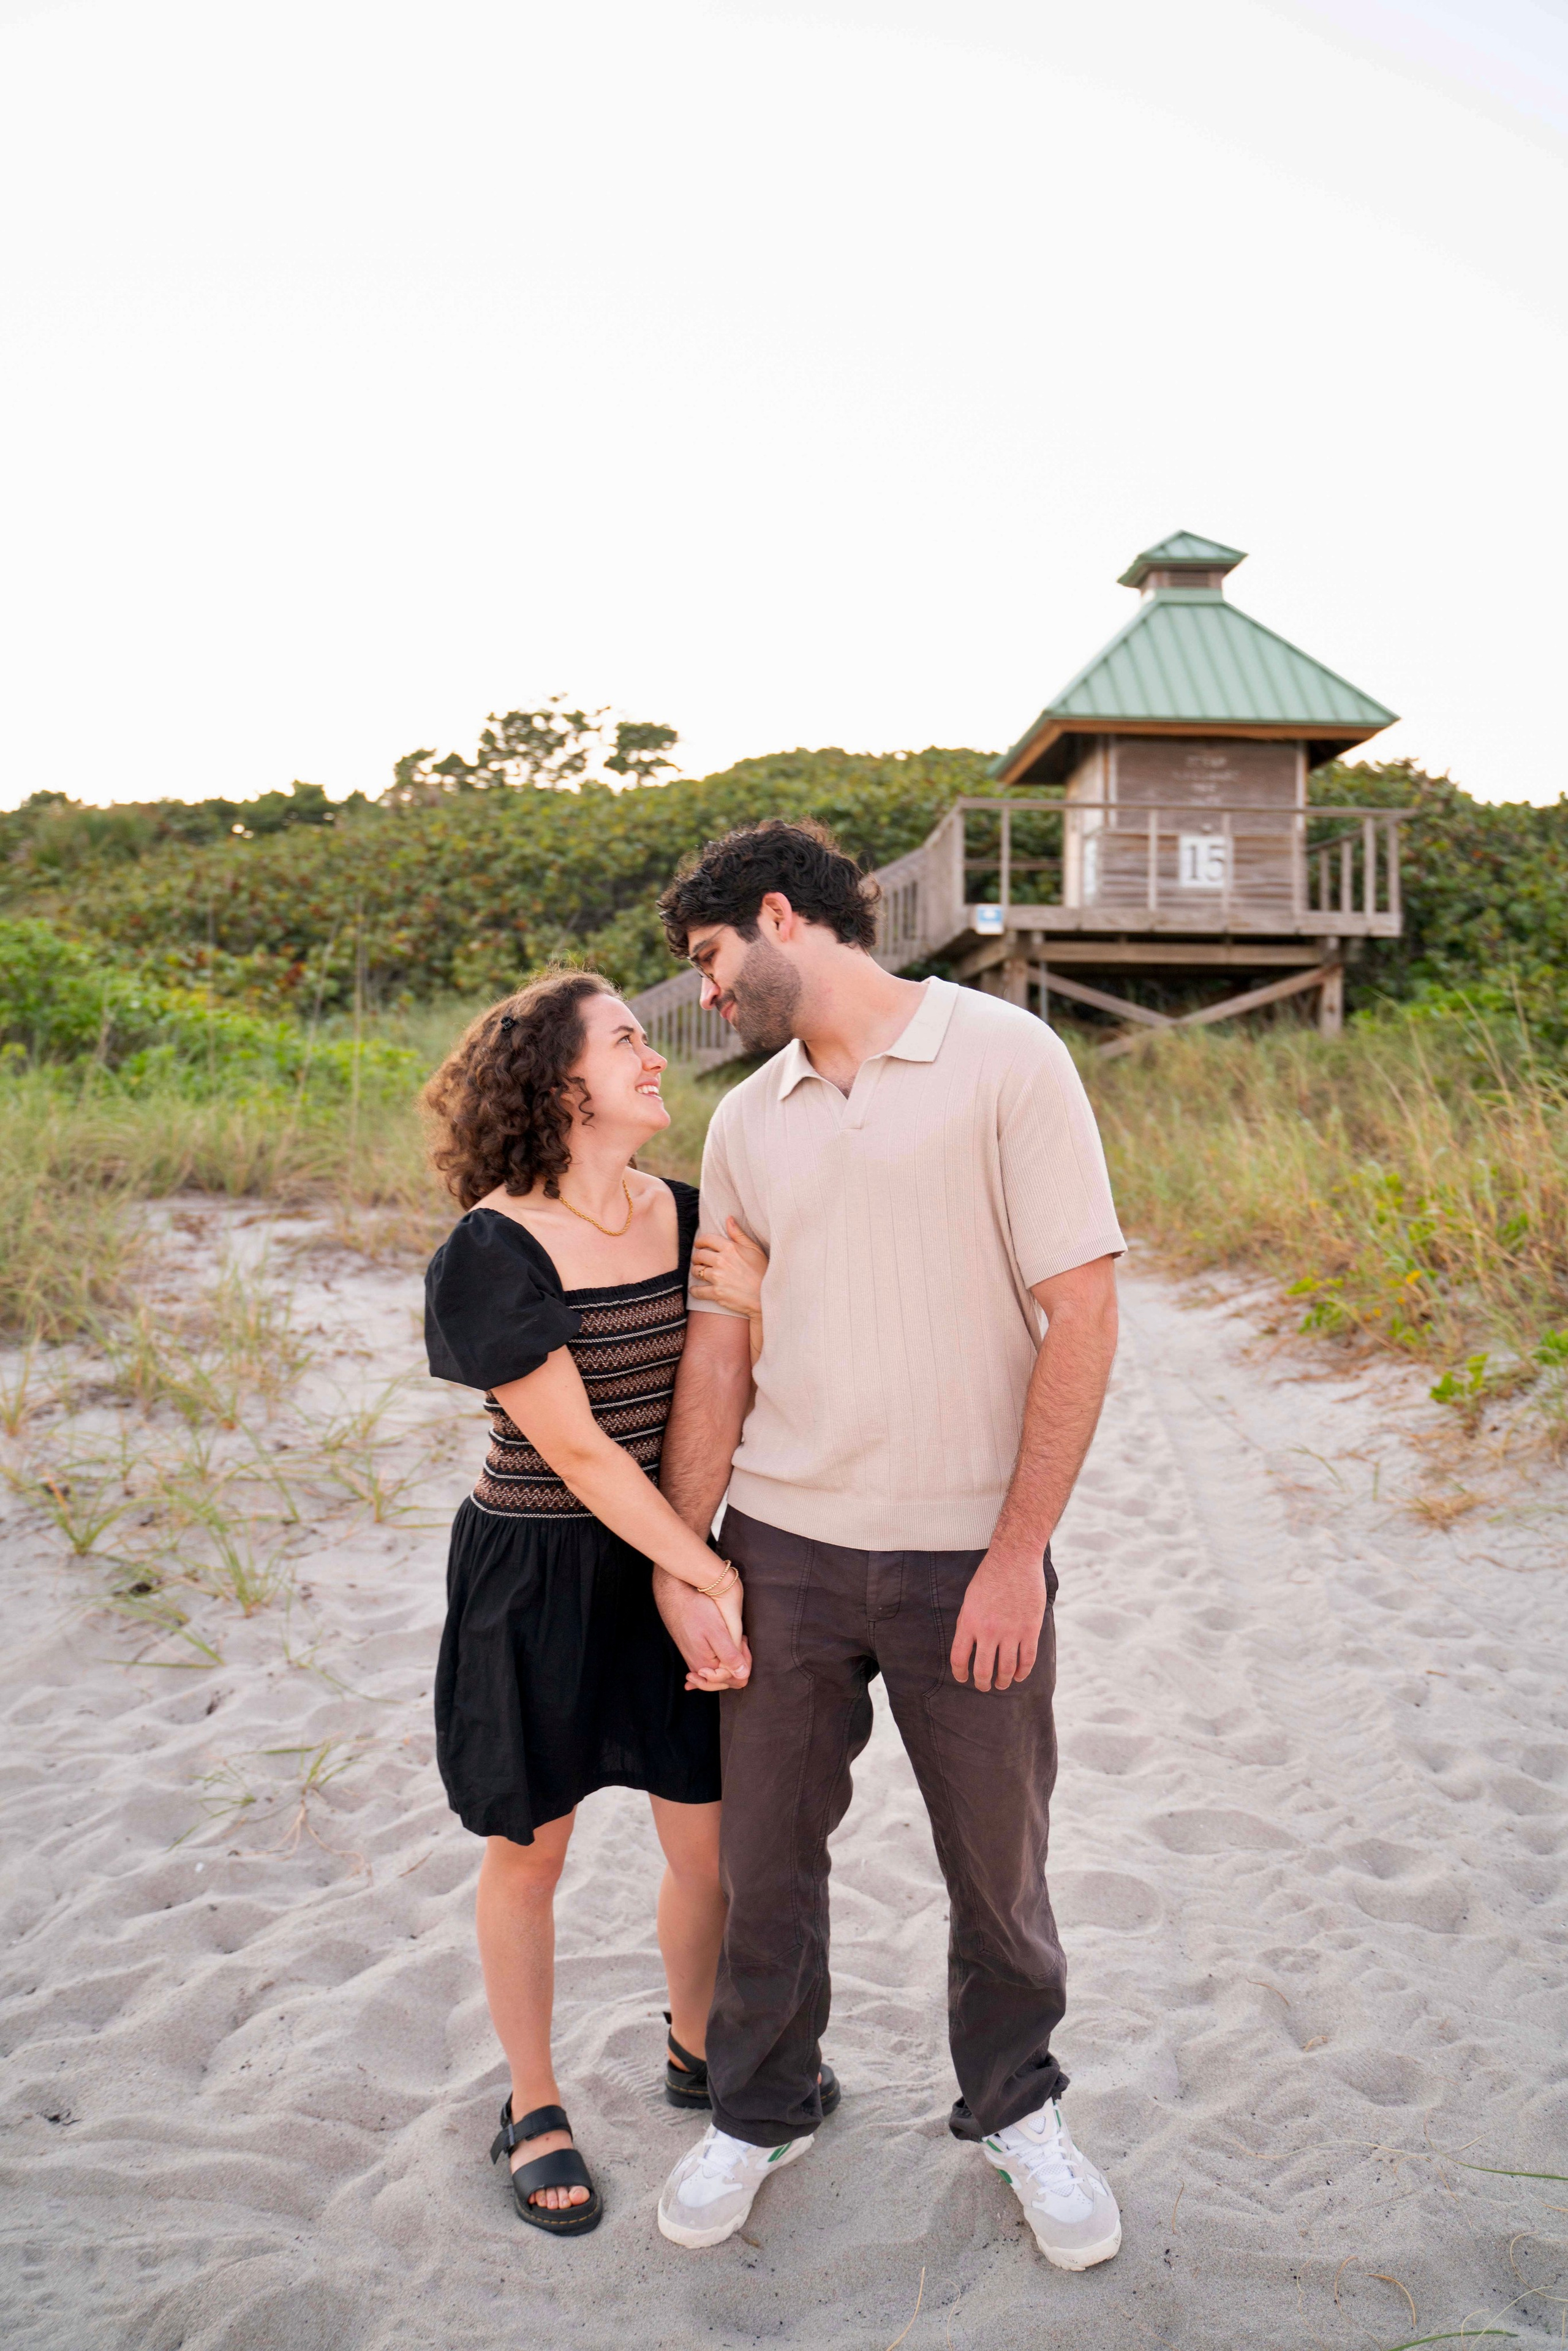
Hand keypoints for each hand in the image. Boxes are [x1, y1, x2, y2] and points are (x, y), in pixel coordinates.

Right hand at [653, 1566, 750, 1690]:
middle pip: (729, 1678)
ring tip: (731, 1640)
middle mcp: (700, 1668)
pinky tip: (722, 1656)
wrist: (673, 1597)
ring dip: (730, 1659)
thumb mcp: (717, 1632)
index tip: (743, 1640)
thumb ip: (730, 1656)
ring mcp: (695, 1661)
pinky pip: (709, 1667)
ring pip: (720, 1671)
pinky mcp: (692, 1653)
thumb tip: (743, 1675)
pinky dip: (719, 1662)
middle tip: (740, 1640)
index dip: (745, 1661)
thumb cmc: (695, 1610)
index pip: (737, 1679)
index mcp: (708, 1666)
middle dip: (739, 1661)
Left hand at [691, 1218, 768, 1318]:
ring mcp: (718, 1277)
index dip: (700, 1241)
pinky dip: (695, 1290)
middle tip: (699, 1260)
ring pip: (697, 1271)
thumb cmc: (763, 1271)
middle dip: (697, 1257)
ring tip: (700, 1273)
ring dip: (696, 1272)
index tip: (699, 1245)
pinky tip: (696, 1289)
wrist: (766, 1296)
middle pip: (699, 1255)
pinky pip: (698, 1290)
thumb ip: (739, 1234)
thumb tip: (729, 1219)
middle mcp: (722, 1261)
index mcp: (730, 1248)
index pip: (707, 1239)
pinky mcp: (716, 1293)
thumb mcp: (754, 1249)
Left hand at [949, 1550, 1045, 1691]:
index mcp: (969, 1622)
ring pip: (1006, 1668)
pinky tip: (1019, 1675)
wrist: (1014, 1559)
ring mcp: (1011, 1631)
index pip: (960, 1658)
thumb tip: (970, 1646)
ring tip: (1001, 1683)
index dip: (960, 1673)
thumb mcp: (970, 1599)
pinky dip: (1023, 1672)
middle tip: (984, 1686)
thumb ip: (969, 1623)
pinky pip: (1027, 1659)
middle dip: (982, 1683)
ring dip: (1003, 1680)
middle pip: (983, 1669)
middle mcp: (988, 1631)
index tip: (963, 1678)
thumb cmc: (989, 1576)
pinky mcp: (1030, 1629)